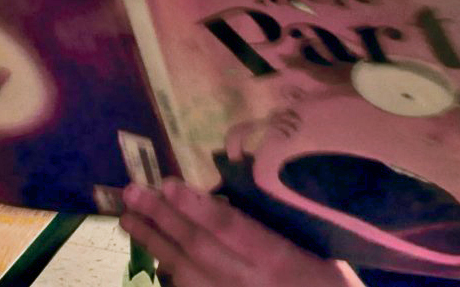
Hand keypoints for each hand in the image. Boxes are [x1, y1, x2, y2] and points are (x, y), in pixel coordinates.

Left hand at [120, 179, 361, 286]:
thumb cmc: (330, 282)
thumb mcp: (315, 247)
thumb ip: (274, 224)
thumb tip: (233, 189)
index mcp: (277, 258)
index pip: (230, 228)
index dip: (196, 206)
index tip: (167, 183)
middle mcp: (250, 282)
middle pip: (198, 248)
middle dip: (161, 218)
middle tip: (130, 193)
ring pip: (185, 273)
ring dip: (155, 243)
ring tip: (128, 220)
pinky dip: (170, 273)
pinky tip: (156, 255)